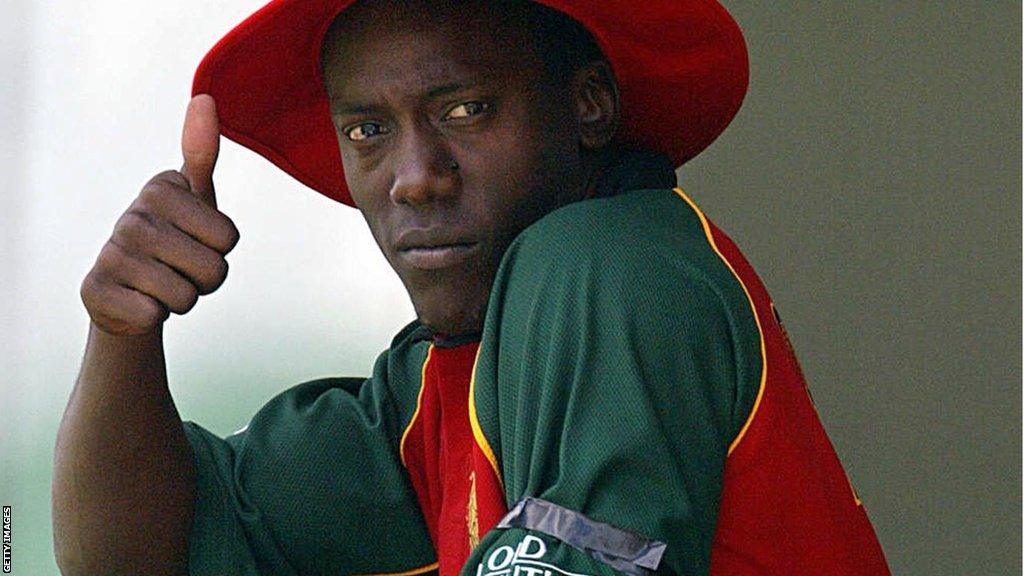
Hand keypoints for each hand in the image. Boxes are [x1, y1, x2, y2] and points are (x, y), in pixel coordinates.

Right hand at [81, 94, 239, 335]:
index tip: (196, 240)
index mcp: (161, 190)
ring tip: (162, 283)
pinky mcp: (96, 291)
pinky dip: (154, 316)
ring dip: (183, 299)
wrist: (127, 290)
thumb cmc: (173, 237)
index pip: (229, 238)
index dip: (221, 250)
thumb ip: (202, 152)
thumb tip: (205, 97)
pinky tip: (139, 301)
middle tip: (181, 268)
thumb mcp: (194, 196)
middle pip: (214, 271)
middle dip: (206, 280)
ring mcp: (111, 254)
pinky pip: (154, 316)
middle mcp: (132, 217)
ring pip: (187, 297)